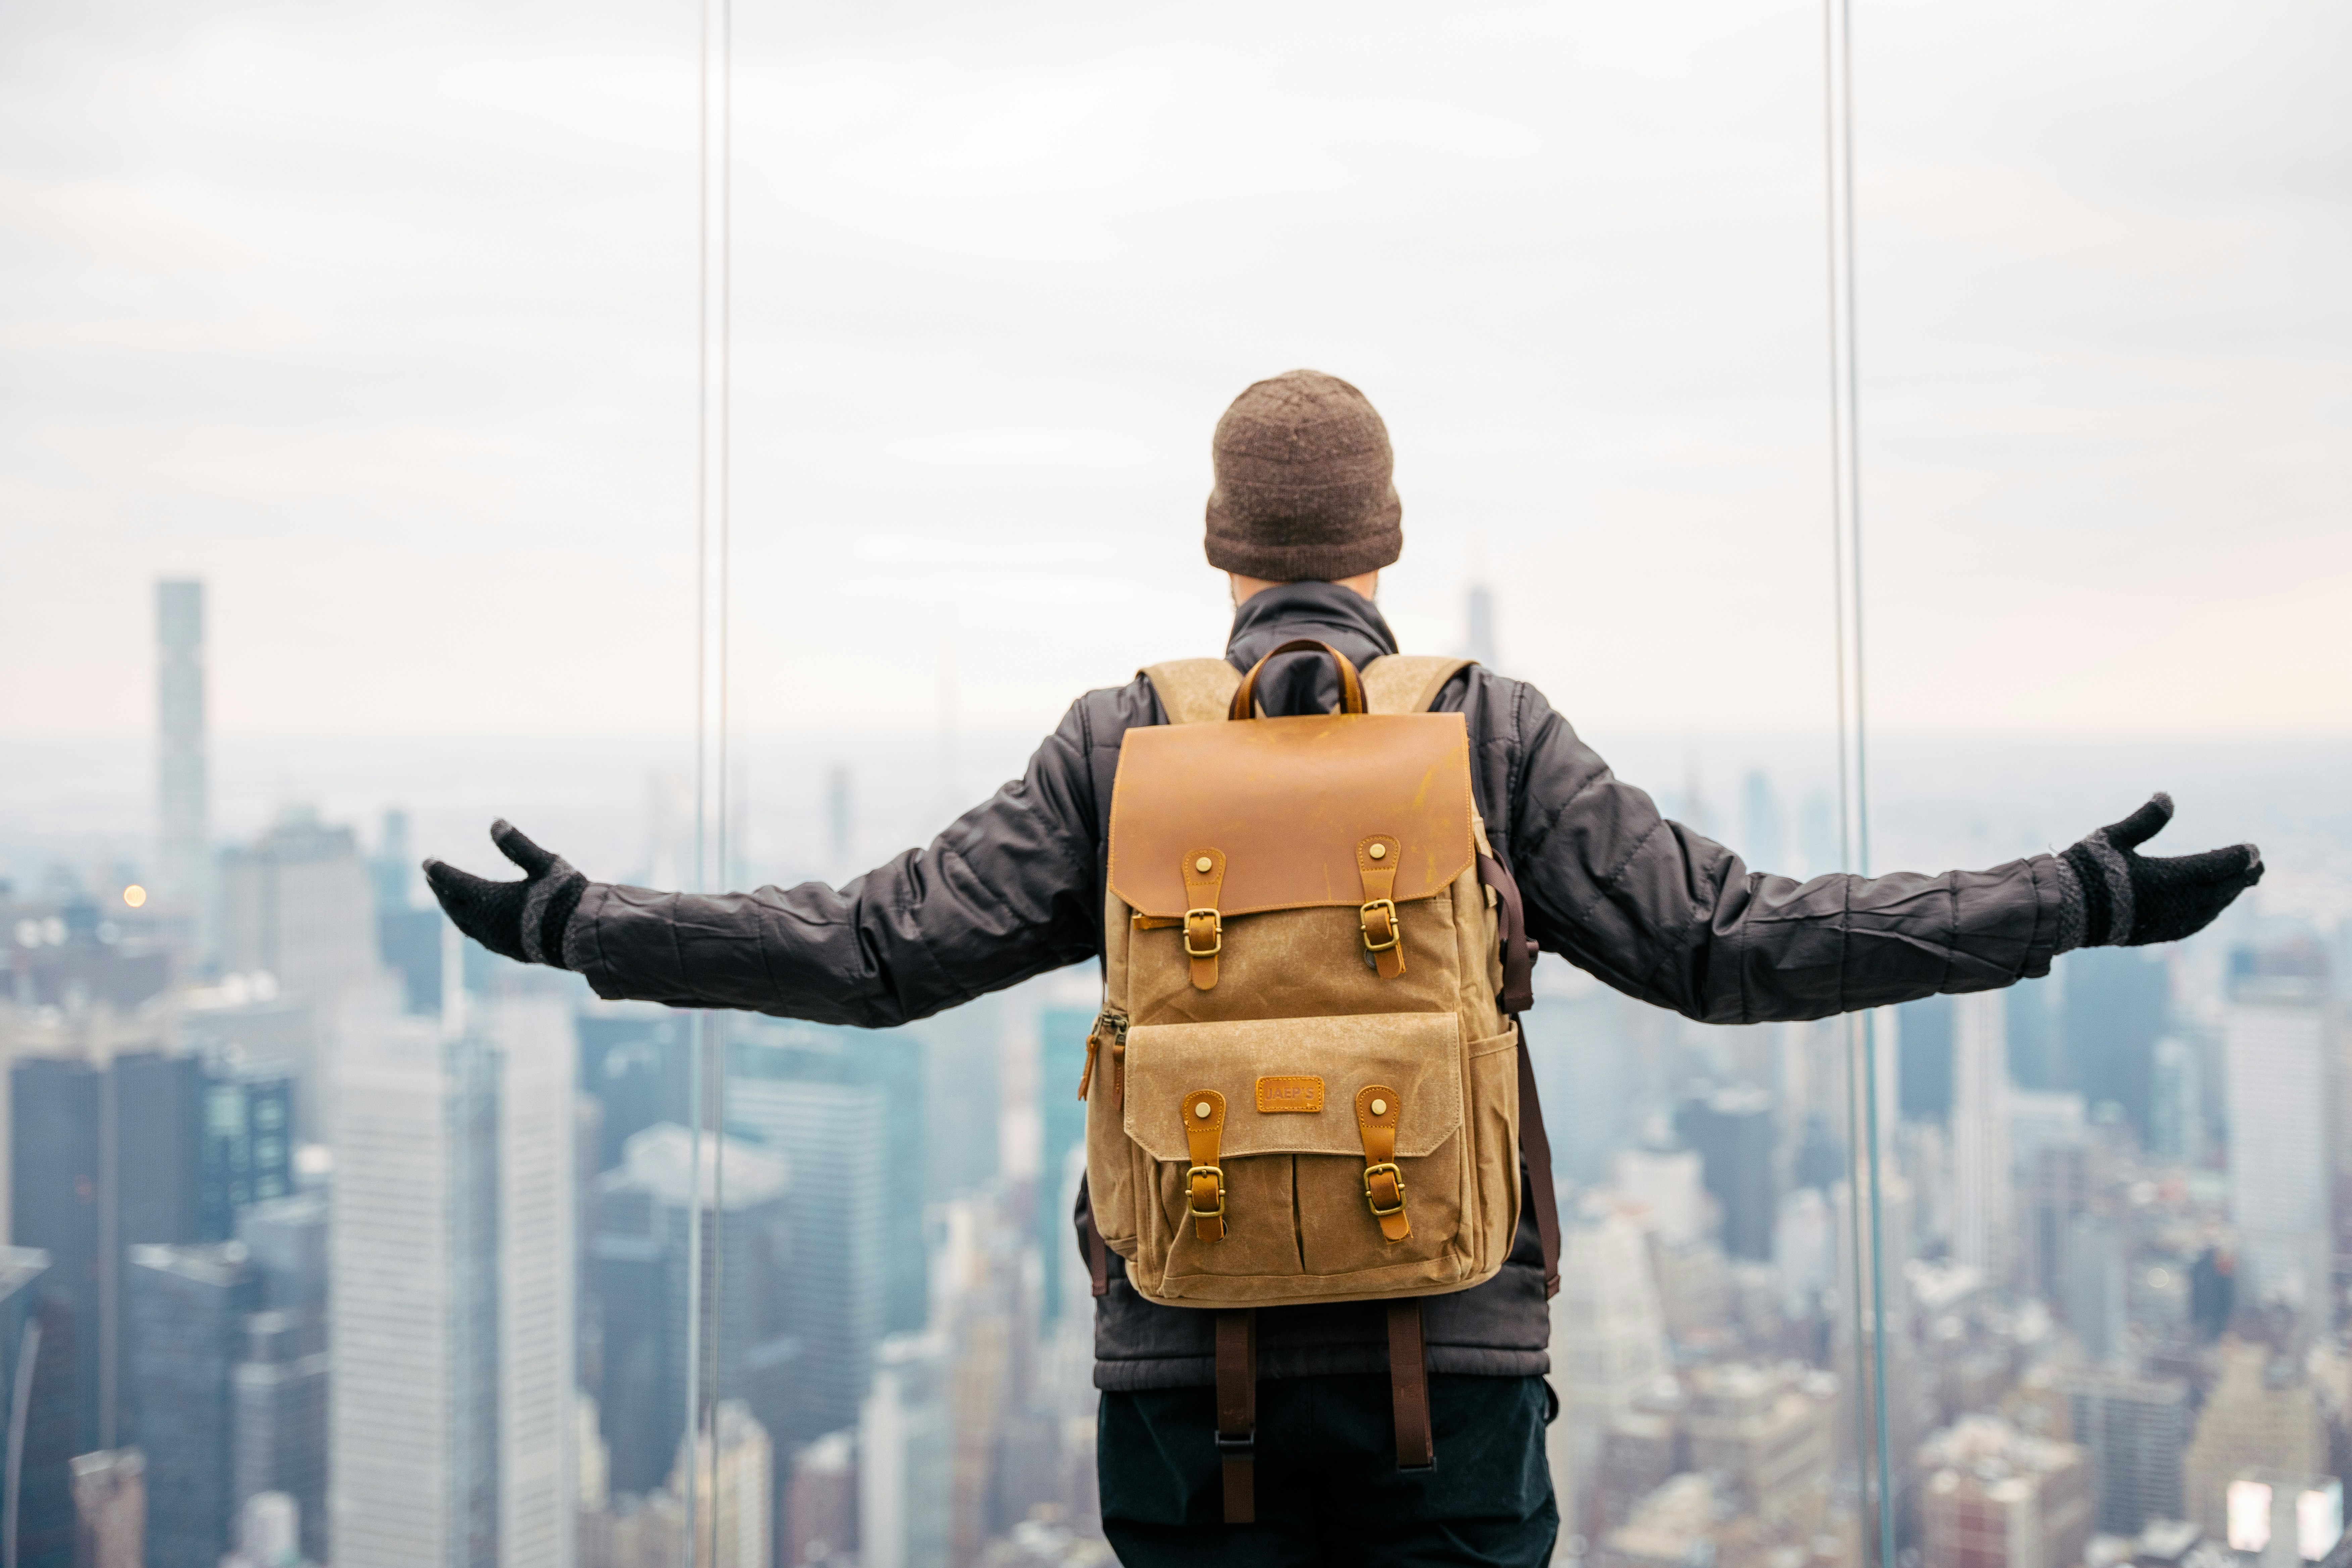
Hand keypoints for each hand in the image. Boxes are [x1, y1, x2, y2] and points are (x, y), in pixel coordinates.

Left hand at [423, 820, 589, 967]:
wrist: (584, 936)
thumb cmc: (565, 897)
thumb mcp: (544, 864)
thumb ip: (518, 845)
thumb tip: (494, 822)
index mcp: (490, 900)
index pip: (454, 882)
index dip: (439, 871)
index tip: (426, 861)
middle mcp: (486, 923)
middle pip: (453, 904)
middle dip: (440, 890)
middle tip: (430, 878)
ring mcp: (496, 940)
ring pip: (464, 923)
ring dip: (452, 908)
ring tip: (447, 898)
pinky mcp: (509, 950)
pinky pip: (479, 936)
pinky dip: (470, 923)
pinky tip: (475, 921)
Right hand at [2060, 794, 2260, 947]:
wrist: (2065, 912)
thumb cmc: (2086, 872)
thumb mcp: (2112, 838)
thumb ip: (2144, 820)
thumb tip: (2167, 796)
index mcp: (2171, 877)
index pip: (2217, 865)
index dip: (2238, 857)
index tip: (2254, 849)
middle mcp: (2179, 903)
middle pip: (2222, 888)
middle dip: (2241, 876)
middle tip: (2257, 866)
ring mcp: (2171, 922)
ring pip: (2213, 908)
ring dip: (2228, 894)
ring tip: (2237, 884)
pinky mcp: (2160, 934)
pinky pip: (2198, 922)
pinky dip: (2211, 911)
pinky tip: (2210, 907)